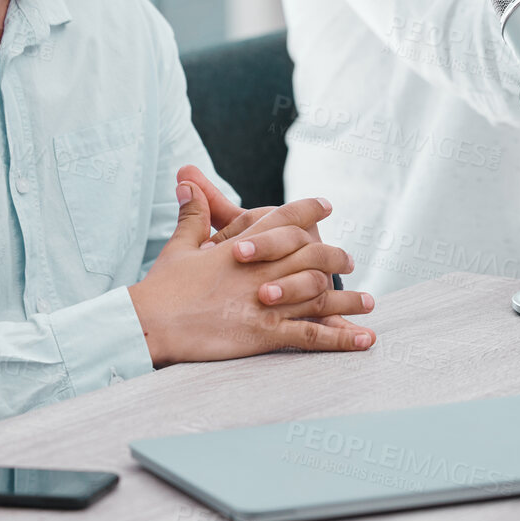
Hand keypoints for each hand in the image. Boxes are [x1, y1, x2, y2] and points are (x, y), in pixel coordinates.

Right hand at [128, 173, 375, 365]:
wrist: (150, 322)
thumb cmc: (161, 287)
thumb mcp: (180, 246)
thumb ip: (193, 214)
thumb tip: (188, 180)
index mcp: (243, 246)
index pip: (283, 220)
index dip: (307, 210)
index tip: (325, 204)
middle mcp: (262, 270)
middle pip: (313, 254)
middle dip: (335, 256)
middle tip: (350, 259)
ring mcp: (266, 301)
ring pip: (320, 294)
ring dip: (348, 298)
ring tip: (369, 302)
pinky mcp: (265, 332)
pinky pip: (311, 335)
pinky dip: (341, 338)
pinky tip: (364, 340)